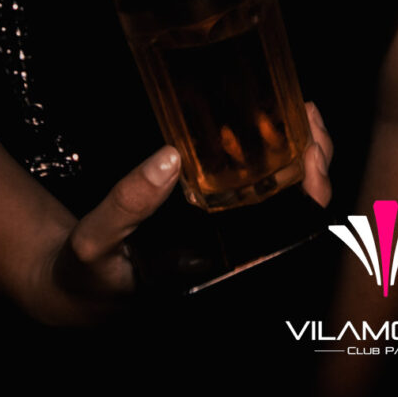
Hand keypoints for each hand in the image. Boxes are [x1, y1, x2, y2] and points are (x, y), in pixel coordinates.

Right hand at [39, 103, 337, 323]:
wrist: (81, 283)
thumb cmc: (93, 271)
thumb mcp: (97, 239)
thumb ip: (128, 204)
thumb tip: (170, 158)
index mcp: (220, 265)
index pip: (287, 234)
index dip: (311, 196)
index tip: (314, 157)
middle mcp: (234, 251)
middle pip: (300, 211)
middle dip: (316, 163)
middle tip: (308, 116)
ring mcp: (230, 233)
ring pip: (286, 198)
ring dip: (301, 156)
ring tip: (299, 113)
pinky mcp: (215, 214)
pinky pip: (258, 188)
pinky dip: (273, 156)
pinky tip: (271, 126)